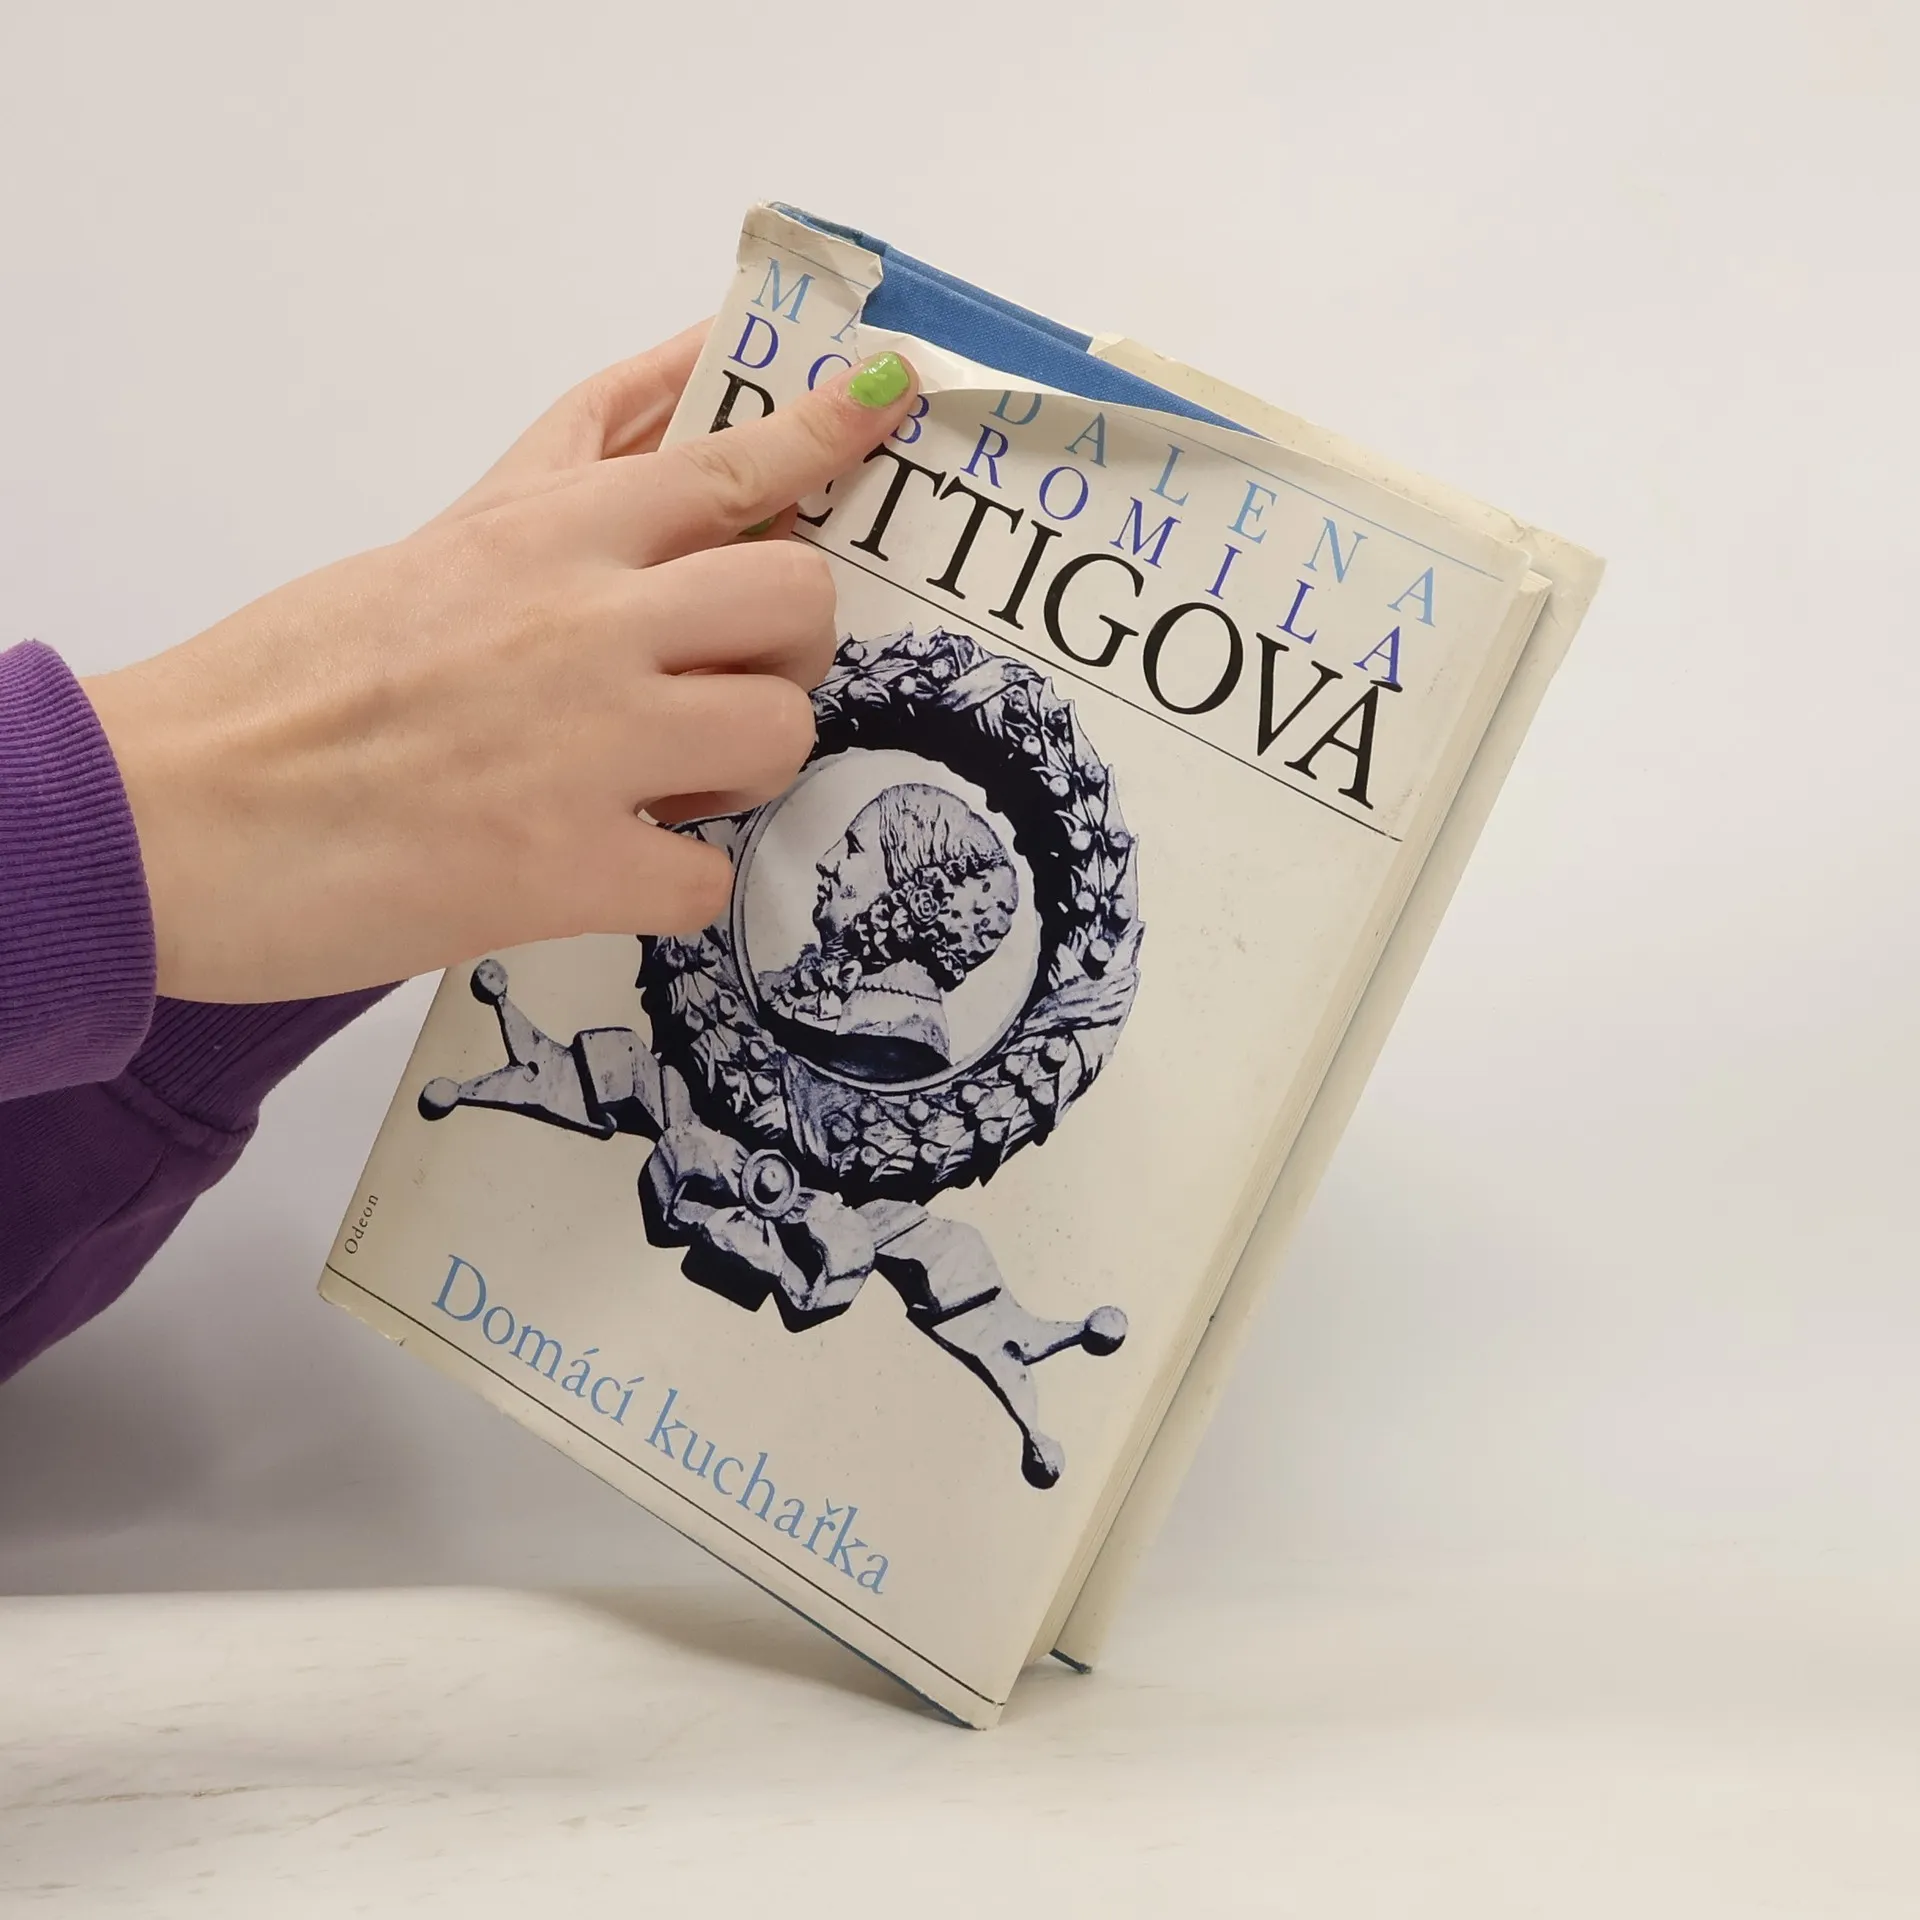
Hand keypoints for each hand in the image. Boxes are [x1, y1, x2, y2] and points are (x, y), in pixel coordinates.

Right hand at [83, 329, 919, 1002]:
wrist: (175, 810)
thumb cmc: (290, 681)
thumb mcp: (436, 545)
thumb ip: (564, 472)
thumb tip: (675, 382)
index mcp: (545, 537)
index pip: (727, 461)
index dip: (826, 431)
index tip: (890, 397)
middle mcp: (585, 621)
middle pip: (798, 603)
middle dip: (787, 651)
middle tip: (724, 684)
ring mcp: (588, 743)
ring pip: (780, 734)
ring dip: (740, 768)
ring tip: (660, 785)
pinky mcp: (568, 868)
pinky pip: (708, 877)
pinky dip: (675, 884)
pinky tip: (609, 871)